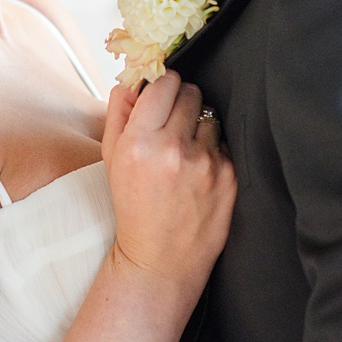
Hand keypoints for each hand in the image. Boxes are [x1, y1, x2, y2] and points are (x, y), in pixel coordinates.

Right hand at [98, 69, 233, 303]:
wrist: (160, 260)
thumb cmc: (133, 207)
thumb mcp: (111, 159)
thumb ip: (118, 113)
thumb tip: (132, 81)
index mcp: (139, 142)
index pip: (164, 83)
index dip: (163, 84)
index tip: (161, 93)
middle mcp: (174, 149)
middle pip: (190, 92)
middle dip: (181, 101)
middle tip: (172, 122)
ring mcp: (206, 163)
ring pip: (209, 116)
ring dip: (198, 125)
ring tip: (184, 151)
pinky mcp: (230, 176)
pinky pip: (224, 142)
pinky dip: (212, 149)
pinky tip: (198, 171)